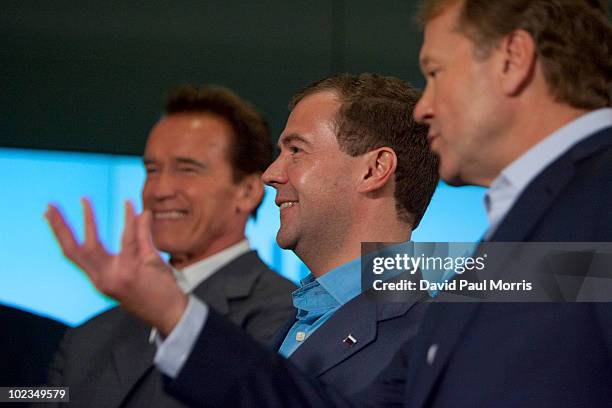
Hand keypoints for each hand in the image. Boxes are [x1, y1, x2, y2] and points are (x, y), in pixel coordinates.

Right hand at [45, 198, 186, 335]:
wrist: (170, 314)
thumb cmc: (155, 291)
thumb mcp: (141, 264)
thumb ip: (139, 237)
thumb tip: (138, 211)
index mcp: (100, 278)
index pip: (74, 255)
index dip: (61, 235)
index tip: (50, 216)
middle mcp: (104, 278)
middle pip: (74, 251)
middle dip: (59, 229)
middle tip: (50, 207)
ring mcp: (118, 274)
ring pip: (96, 244)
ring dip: (88, 219)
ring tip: (83, 200)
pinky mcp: (136, 269)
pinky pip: (130, 239)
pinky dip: (130, 220)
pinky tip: (130, 206)